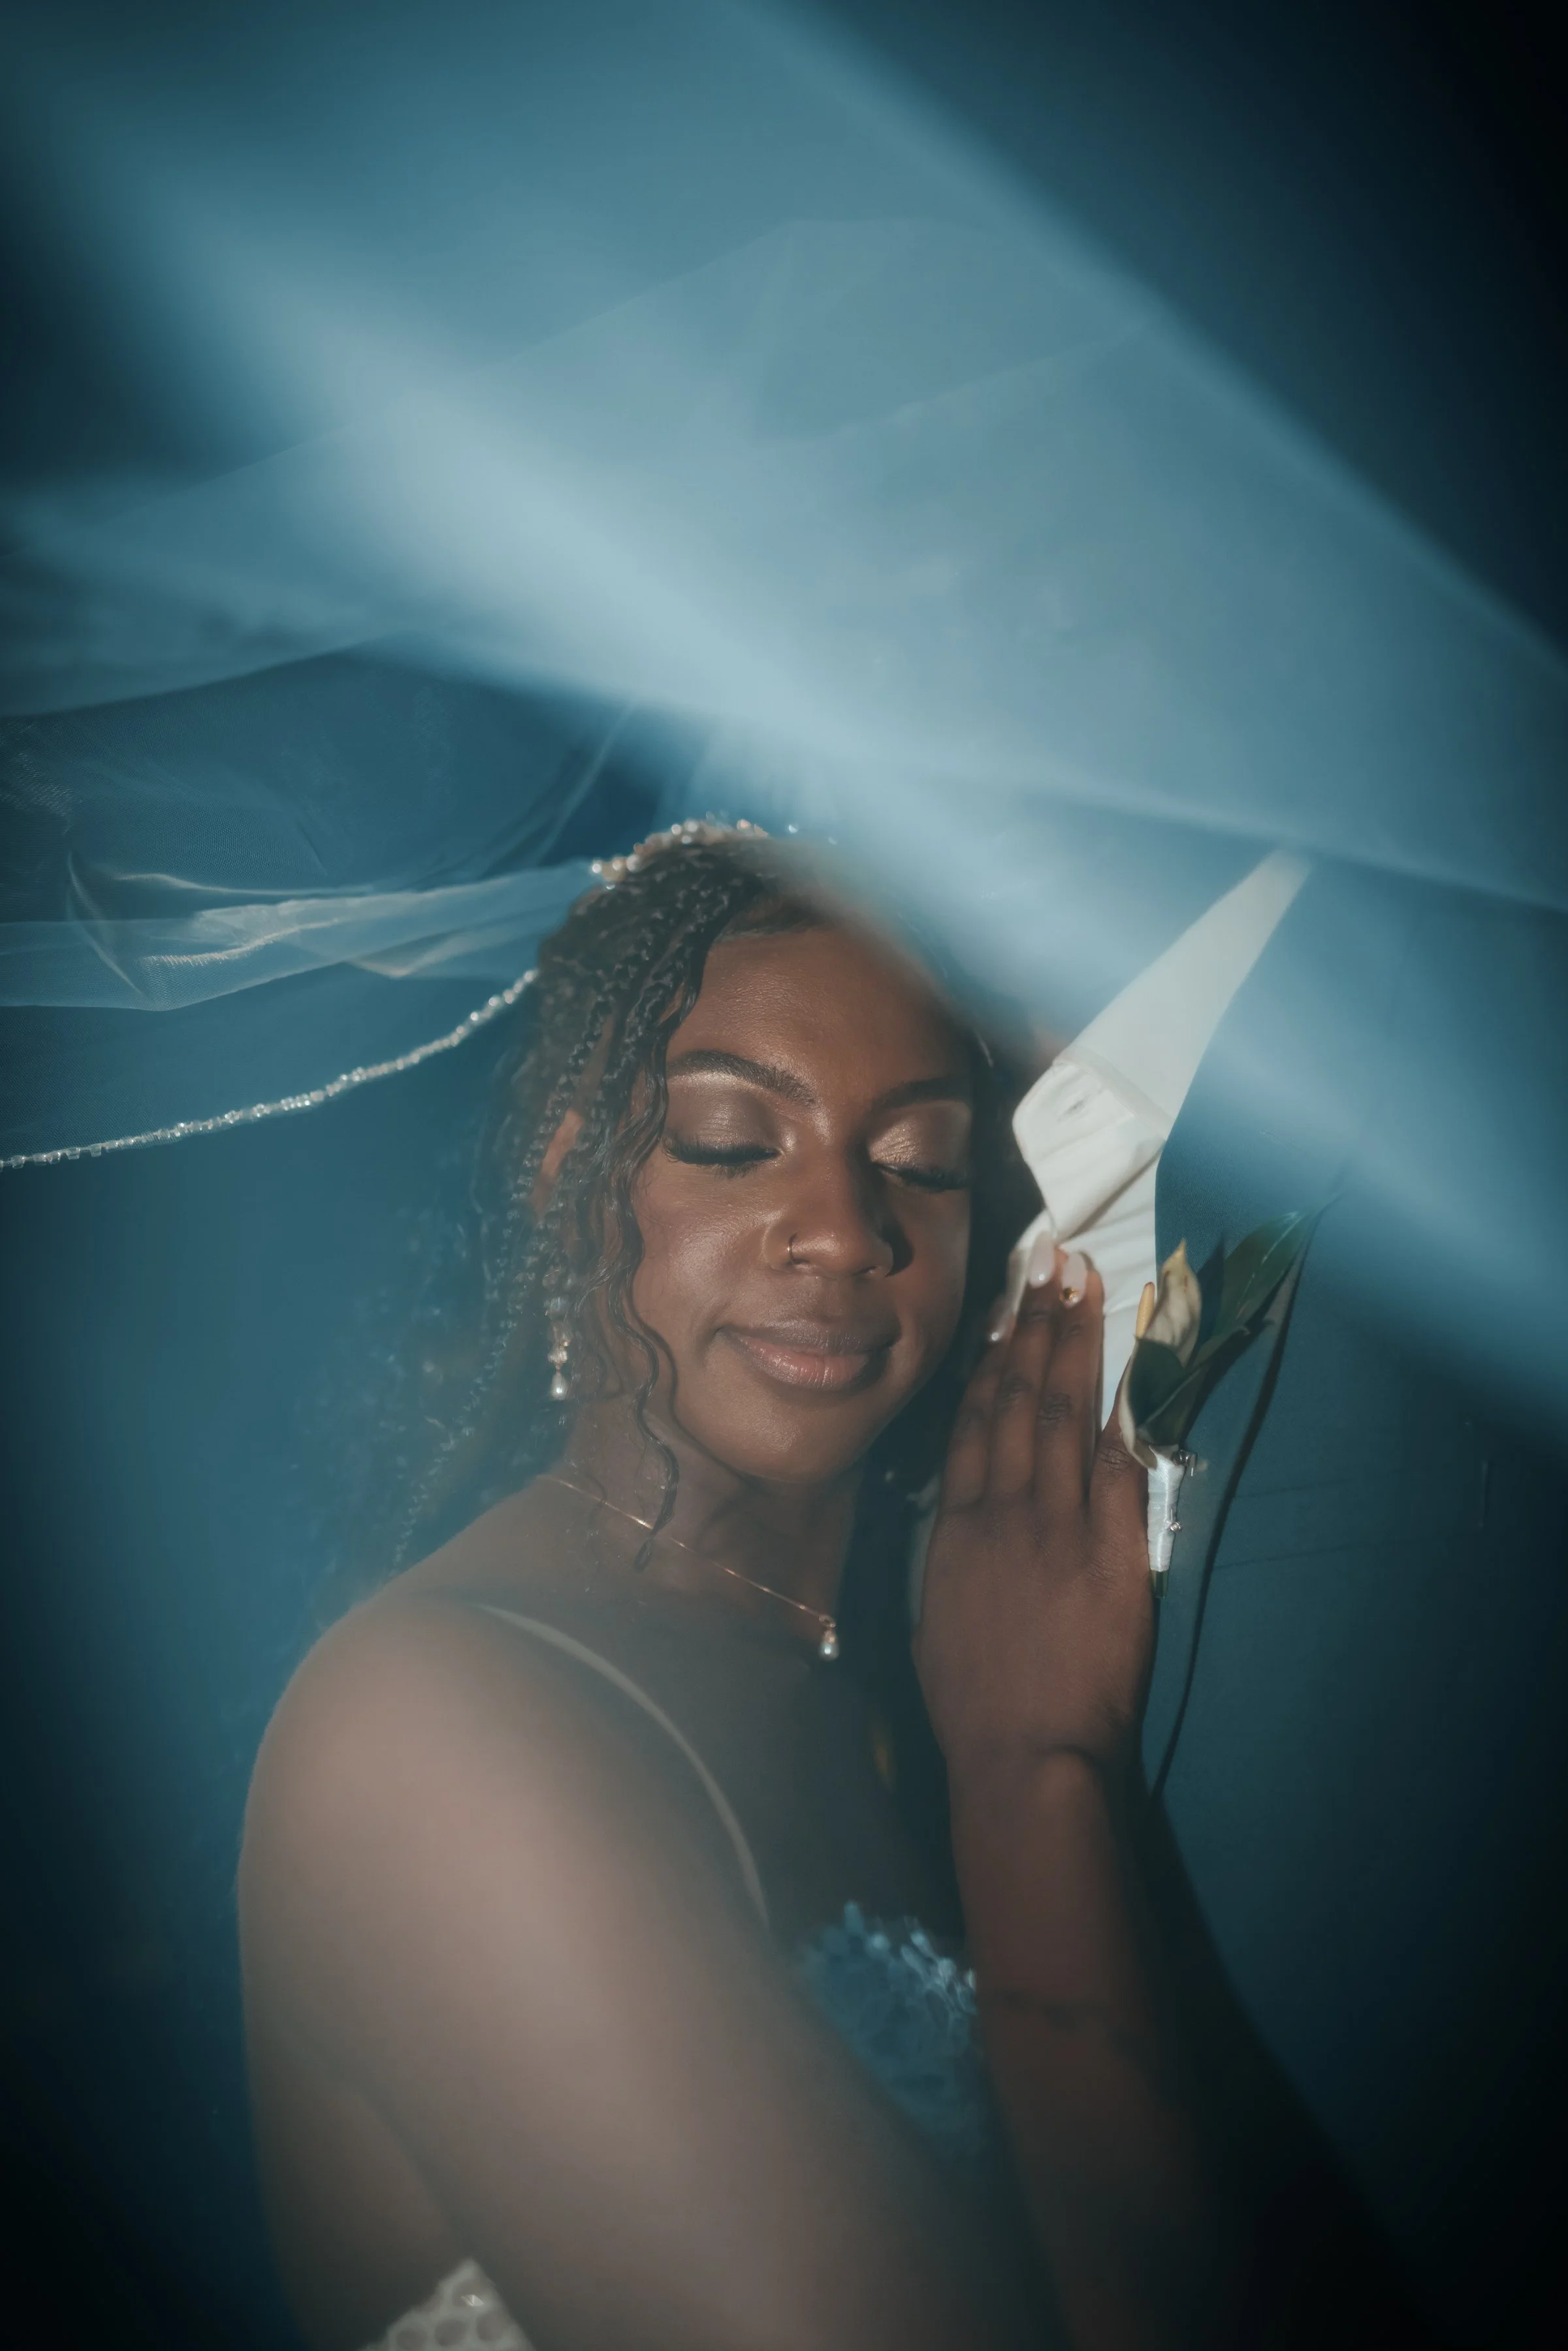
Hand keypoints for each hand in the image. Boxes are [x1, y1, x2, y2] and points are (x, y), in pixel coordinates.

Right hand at [915, 1248, 1151, 1783]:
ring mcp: (1059, 1526)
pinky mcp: (1111, 1551)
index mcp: (957, 1529)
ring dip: (1075, 1344)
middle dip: (1036, 1324)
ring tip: (1083, 1285)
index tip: (1003, 1309)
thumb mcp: (936, 1621)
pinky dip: (1121, 1412)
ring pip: (1065, 1413)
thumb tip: (965, 1521)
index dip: (990, 1359)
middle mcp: (1005, 1511)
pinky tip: (1128, 1365)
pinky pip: (1116, 1467)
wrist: (1026, 1755)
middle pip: (1020, 1397)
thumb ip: (955, 1560)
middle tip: (1051, 1261)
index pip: (975, 1421)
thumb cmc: (973, 1707)